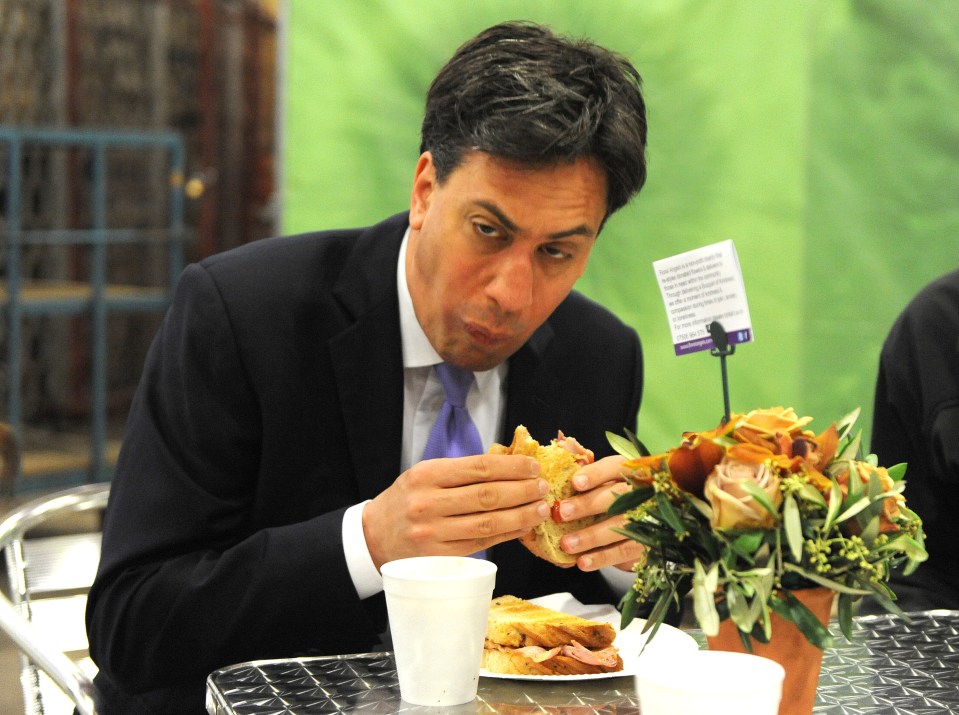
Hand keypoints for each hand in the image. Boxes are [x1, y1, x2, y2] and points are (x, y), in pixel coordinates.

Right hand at [363, 454, 548, 568]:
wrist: (375, 536)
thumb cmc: (406, 500)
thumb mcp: (424, 474)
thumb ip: (461, 471)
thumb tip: (510, 467)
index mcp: (426, 475)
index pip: (478, 468)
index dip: (511, 467)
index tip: (532, 467)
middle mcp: (428, 503)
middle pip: (487, 496)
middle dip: (522, 491)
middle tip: (542, 487)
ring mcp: (433, 533)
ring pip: (488, 523)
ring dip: (520, 515)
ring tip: (540, 508)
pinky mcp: (440, 556)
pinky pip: (482, 544)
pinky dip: (506, 534)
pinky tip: (522, 526)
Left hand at [553, 454, 644, 571]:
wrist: (641, 526)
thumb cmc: (613, 498)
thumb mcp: (604, 482)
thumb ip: (586, 474)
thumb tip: (560, 466)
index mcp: (631, 471)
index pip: (616, 467)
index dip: (596, 474)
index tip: (574, 482)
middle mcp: (643, 493)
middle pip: (617, 496)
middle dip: (588, 505)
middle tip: (562, 512)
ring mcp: (648, 519)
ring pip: (620, 526)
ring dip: (591, 536)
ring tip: (566, 543)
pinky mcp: (647, 544)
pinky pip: (624, 551)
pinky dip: (602, 558)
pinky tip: (582, 562)